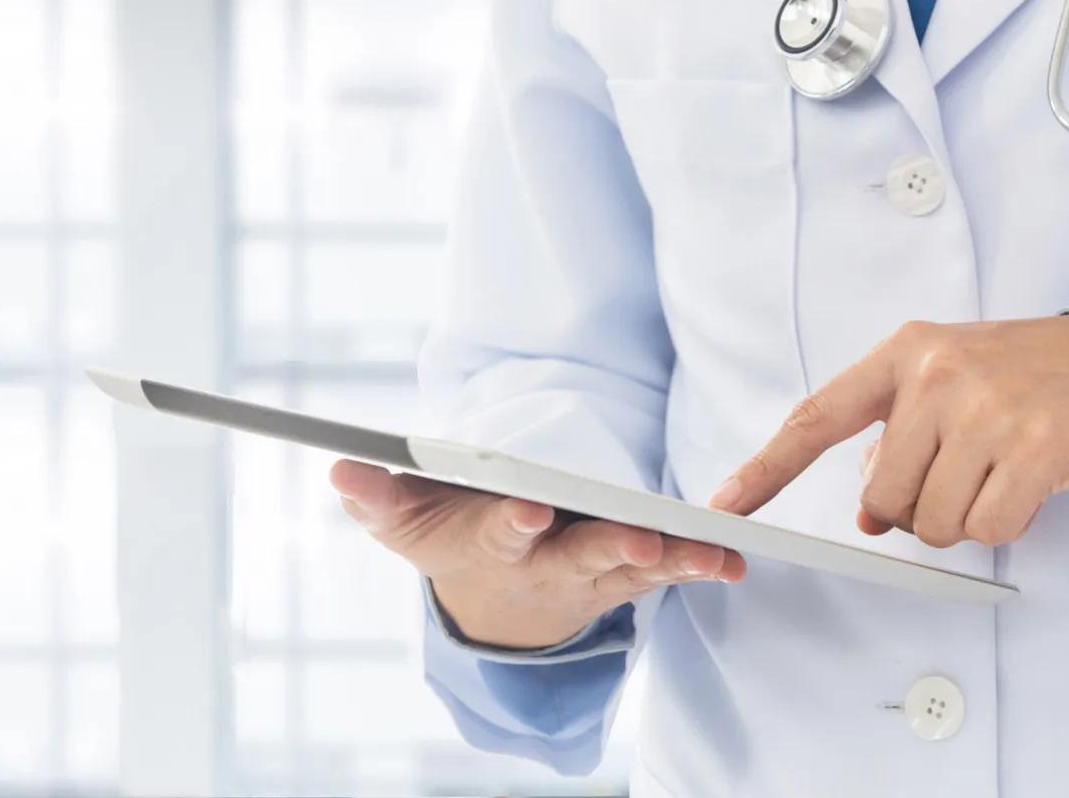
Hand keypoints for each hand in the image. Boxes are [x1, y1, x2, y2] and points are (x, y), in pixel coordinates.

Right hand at [331, 459, 745, 648]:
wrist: (495, 603)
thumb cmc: (450, 540)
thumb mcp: (404, 524)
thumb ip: (377, 496)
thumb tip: (337, 465)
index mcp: (493, 545)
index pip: (503, 533)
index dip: (516, 522)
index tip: (531, 508)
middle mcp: (548, 564)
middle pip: (582, 558)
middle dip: (610, 549)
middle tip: (640, 540)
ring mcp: (591, 571)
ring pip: (635, 568)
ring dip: (672, 561)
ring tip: (711, 556)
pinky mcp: (623, 569)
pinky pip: (663, 568)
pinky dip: (697, 564)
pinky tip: (731, 558)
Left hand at [711, 317, 1068, 547]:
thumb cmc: (1005, 372)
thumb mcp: (934, 381)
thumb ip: (890, 440)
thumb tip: (866, 514)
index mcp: (897, 356)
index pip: (815, 418)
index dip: (766, 467)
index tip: (727, 501)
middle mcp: (932, 378)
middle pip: (880, 496)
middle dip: (907, 507)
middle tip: (946, 477)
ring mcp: (982, 413)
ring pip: (930, 521)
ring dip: (954, 518)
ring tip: (985, 474)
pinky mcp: (1030, 451)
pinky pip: (985, 529)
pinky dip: (997, 522)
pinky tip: (1015, 484)